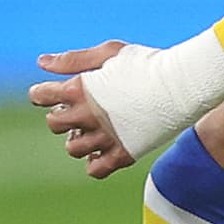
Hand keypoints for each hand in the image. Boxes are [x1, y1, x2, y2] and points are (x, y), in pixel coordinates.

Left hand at [28, 29, 223, 177]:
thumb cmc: (146, 62)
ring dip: (76, 138)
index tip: (49, 93)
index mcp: (80, 89)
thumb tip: (42, 63)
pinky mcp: (123, 154)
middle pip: (54, 123)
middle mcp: (88, 116)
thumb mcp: (108, 53)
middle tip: (75, 109)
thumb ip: (73, 60)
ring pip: (72, 149)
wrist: (182, 84)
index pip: (41, 96)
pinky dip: (93, 162)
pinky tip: (100, 149)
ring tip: (90, 129)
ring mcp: (105, 138)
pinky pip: (95, 170)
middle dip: (60, 115)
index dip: (41, 93)